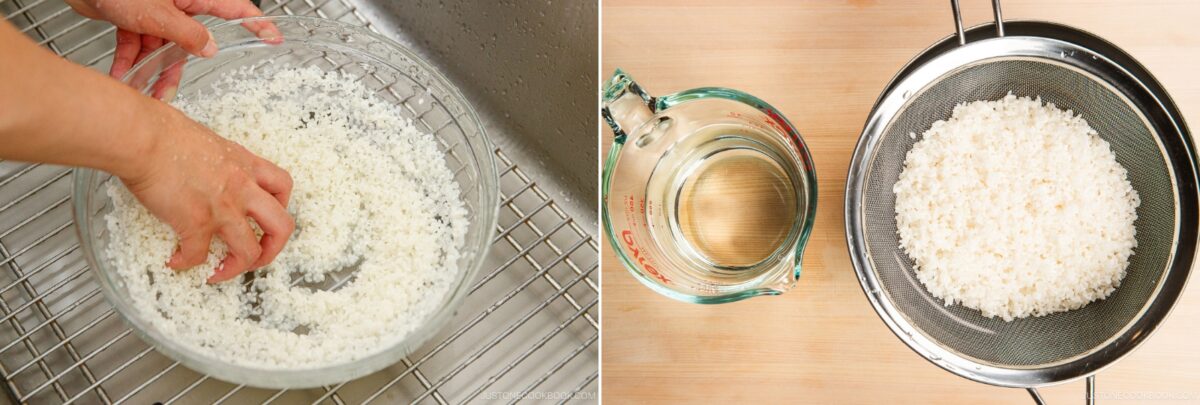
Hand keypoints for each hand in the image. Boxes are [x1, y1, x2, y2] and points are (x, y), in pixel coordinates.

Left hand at [65, 0, 279, 97]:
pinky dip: (128, 61)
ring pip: (161, 48)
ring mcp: (156, 12)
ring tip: (139, 91)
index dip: (257, 24)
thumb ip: (186, 34)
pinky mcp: (134, 19)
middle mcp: (178, 4)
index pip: (235, 10)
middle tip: (169, 91)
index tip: (274, 37)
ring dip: (147, 70)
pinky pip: (137, 46)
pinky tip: (120, 76)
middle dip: (174, 69)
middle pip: (189, 41)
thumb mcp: (157, 14)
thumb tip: (210, 48)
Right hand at [122, 105, 293, 282]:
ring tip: (220, 272)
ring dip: (235, 268)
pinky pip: (198, 255)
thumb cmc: (165, 132)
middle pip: (282, 226)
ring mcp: (223, 208)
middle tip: (256, 257)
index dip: (280, 207)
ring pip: (249, 251)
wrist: (144, 137)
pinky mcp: (196, 223)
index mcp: (247, 166)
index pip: (283, 187)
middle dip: (273, 249)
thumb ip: (218, 161)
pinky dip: (186, 262)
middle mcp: (243, 189)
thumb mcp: (209, 142)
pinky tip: (176, 260)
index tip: (265, 218)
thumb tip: (208, 171)